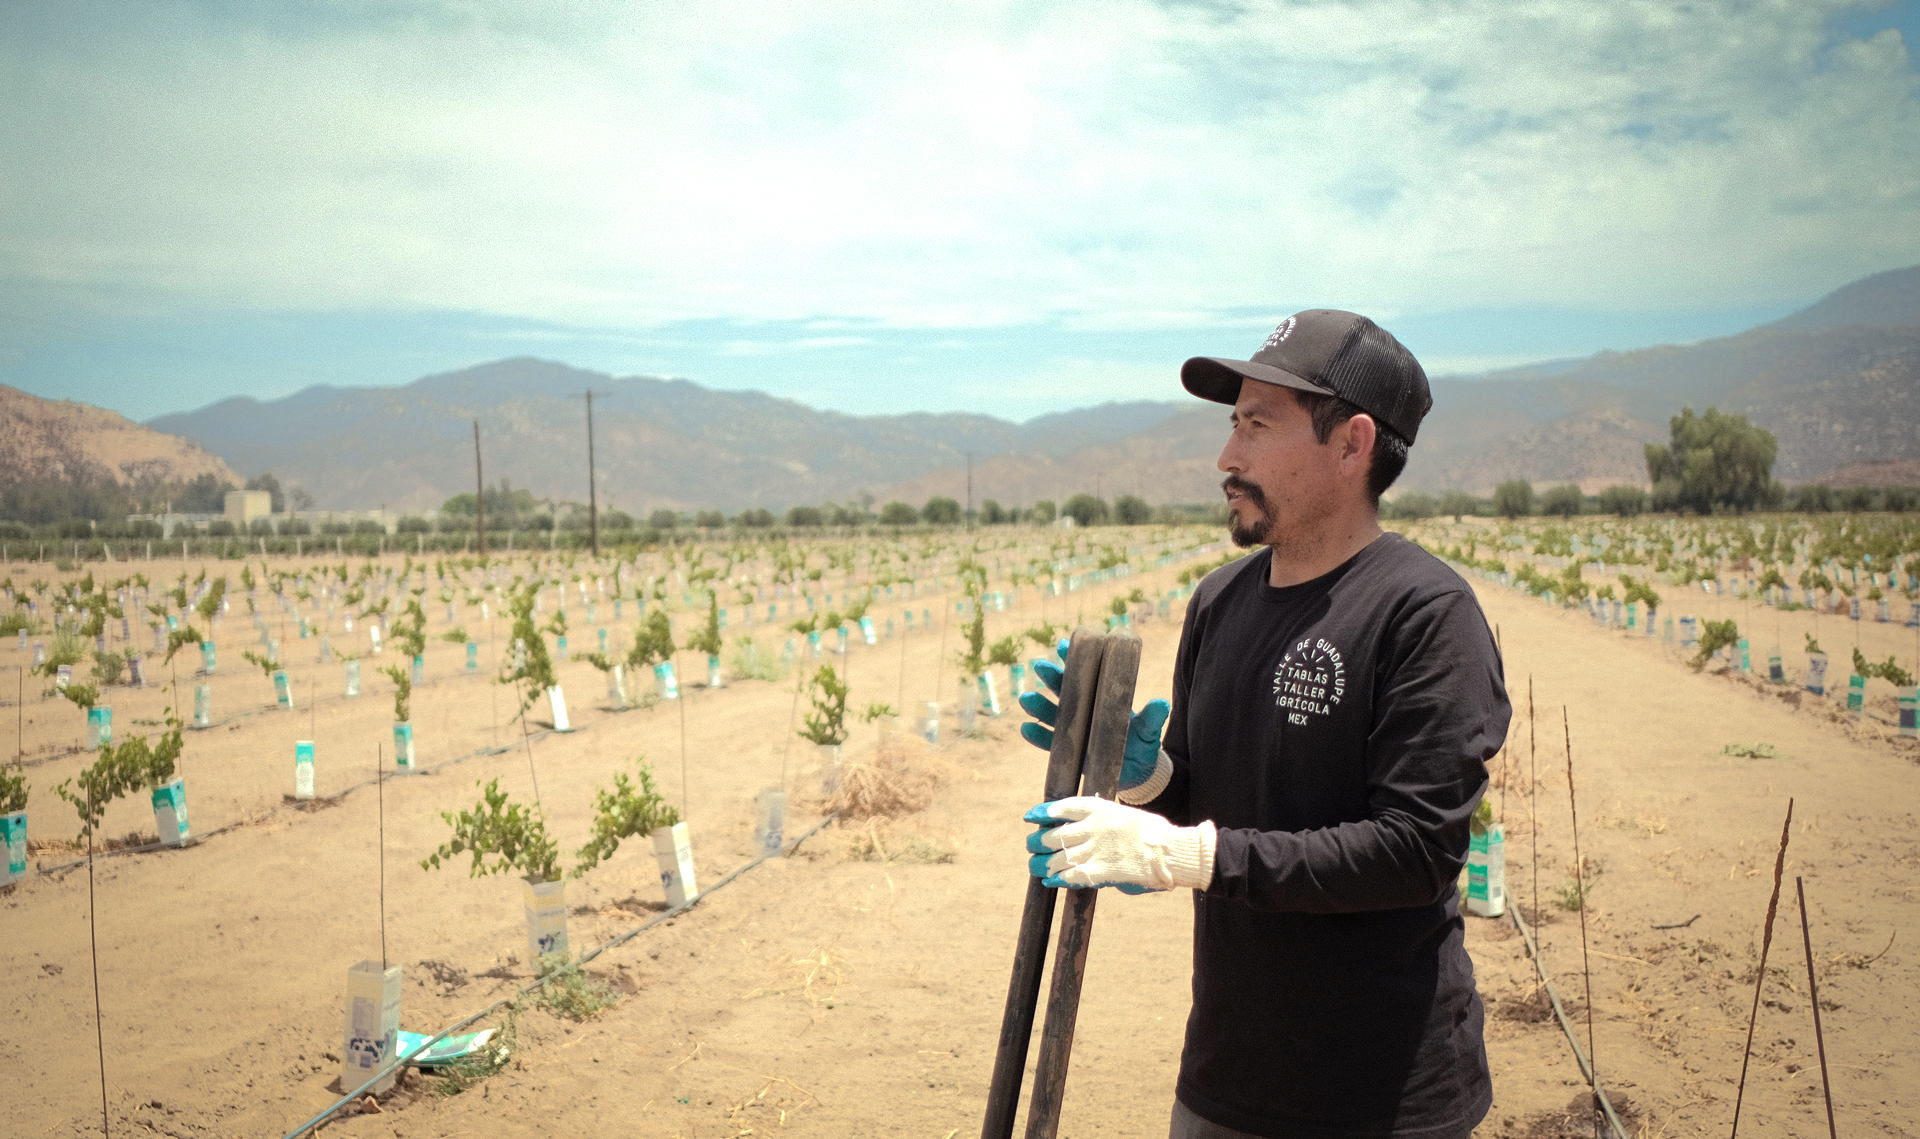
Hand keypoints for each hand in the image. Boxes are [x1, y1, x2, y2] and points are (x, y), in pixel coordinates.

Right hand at [1017, 639, 1169, 792]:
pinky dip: (1037, 737)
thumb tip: (1161, 704)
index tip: (1063, 645)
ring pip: (1052, 715)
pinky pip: (1049, 744)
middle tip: (1039, 665)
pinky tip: (1025, 729)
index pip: (1085, 674)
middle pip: (1063, 690)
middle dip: (1051, 677)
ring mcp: (1073, 731)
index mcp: (1100, 698)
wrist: (1136, 773)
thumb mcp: (1148, 730)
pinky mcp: (1068, 753)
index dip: (1073, 659)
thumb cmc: (1141, 744)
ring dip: (1038, 706)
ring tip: (1026, 699)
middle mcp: (1083, 710)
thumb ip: (1152, 717)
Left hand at [1023, 797, 1214, 892]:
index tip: (1031, 816)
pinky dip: (1056, 879)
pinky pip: (1068, 876)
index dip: (1043, 812)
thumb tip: (1088, 838)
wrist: (1169, 851)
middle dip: (1037, 841)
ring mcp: (1093, 851)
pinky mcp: (1097, 872)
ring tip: (1035, 865)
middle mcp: (1091, 828)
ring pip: (1055, 857)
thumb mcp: (1125, 817)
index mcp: (1099, 809)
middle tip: (1032, 844)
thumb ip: (1104, 826)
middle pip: (1053, 834)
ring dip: (1041, 863)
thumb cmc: (1153, 833)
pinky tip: (1049, 880)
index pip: (1062, 807)